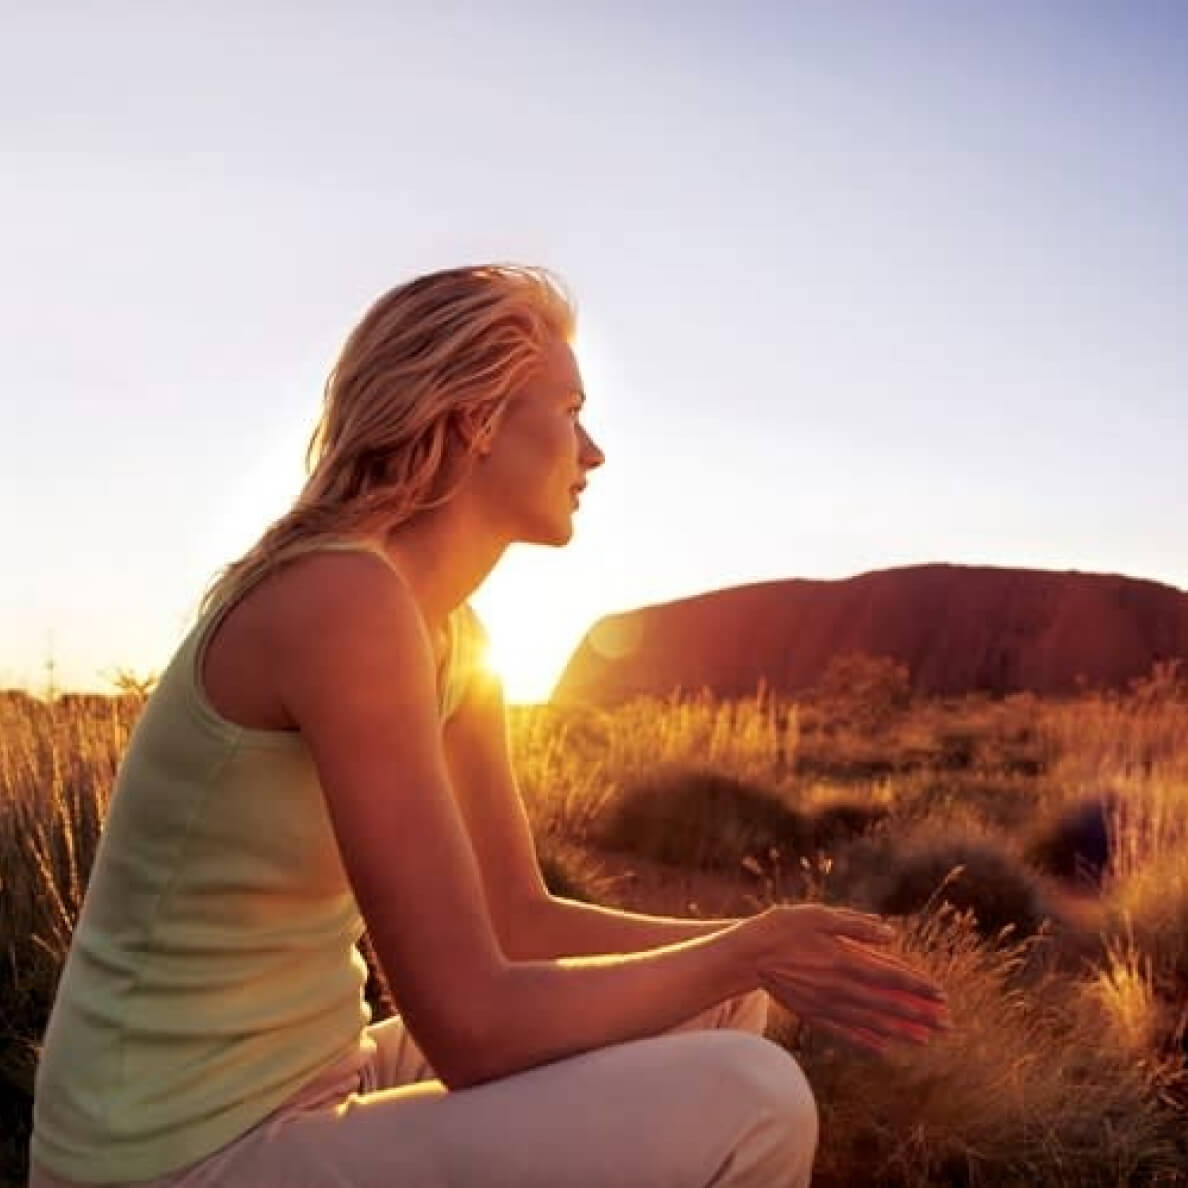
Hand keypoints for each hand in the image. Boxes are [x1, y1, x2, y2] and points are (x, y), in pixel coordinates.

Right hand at [752, 903, 950, 1054]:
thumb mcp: (820, 915)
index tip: (941, 993)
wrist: (748, 954)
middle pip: (887, 1004)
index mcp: (845, 960)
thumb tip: (891, 934)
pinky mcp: (813, 1014)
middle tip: (947, 1024)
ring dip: (900, 1031)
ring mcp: (826, 1004)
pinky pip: (844, 1032)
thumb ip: (856, 925)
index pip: (891, 976)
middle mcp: (840, 988)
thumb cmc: (783, 928)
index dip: (917, 985)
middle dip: (919, 1014)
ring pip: (871, 1022)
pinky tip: (882, 1048)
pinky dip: (865, 1040)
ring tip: (925, 1040)